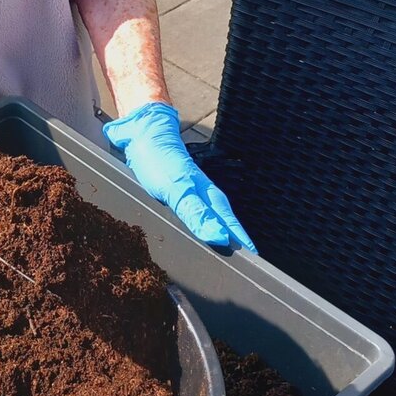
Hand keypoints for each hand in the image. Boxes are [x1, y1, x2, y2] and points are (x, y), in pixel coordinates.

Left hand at [104, 102, 255, 252]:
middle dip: (234, 241)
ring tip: (226, 250)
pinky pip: (196, 214)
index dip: (241, 242)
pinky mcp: (179, 192)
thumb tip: (219, 238)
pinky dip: (202, 225)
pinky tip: (200, 230)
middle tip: (244, 259)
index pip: (230, 225)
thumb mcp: (176, 191)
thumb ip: (196, 214)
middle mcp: (203, 195)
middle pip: (224, 223)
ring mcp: (192, 193)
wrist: (142, 135)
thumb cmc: (159, 160)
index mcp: (208, 195)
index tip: (254, 259)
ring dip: (219, 234)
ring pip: (211, 218)